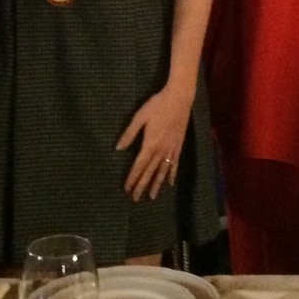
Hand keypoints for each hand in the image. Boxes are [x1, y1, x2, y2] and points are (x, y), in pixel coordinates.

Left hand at [116, 83, 194, 201]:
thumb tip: (118, 148)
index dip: (132, 178)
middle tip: (135, 199)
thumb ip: (129, 134)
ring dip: (156, 184)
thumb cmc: (157, 105)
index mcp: (150, 144)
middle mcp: (161, 150)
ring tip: (152, 196)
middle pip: (150, 171)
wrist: (179, 98)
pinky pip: (175, 164)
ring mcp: (171, 149)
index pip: (139, 165)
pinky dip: (172, 174)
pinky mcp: (179, 146)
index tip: (126, 189)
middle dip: (142, 186)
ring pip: (163, 171)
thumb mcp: (139, 117)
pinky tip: (170, 183)